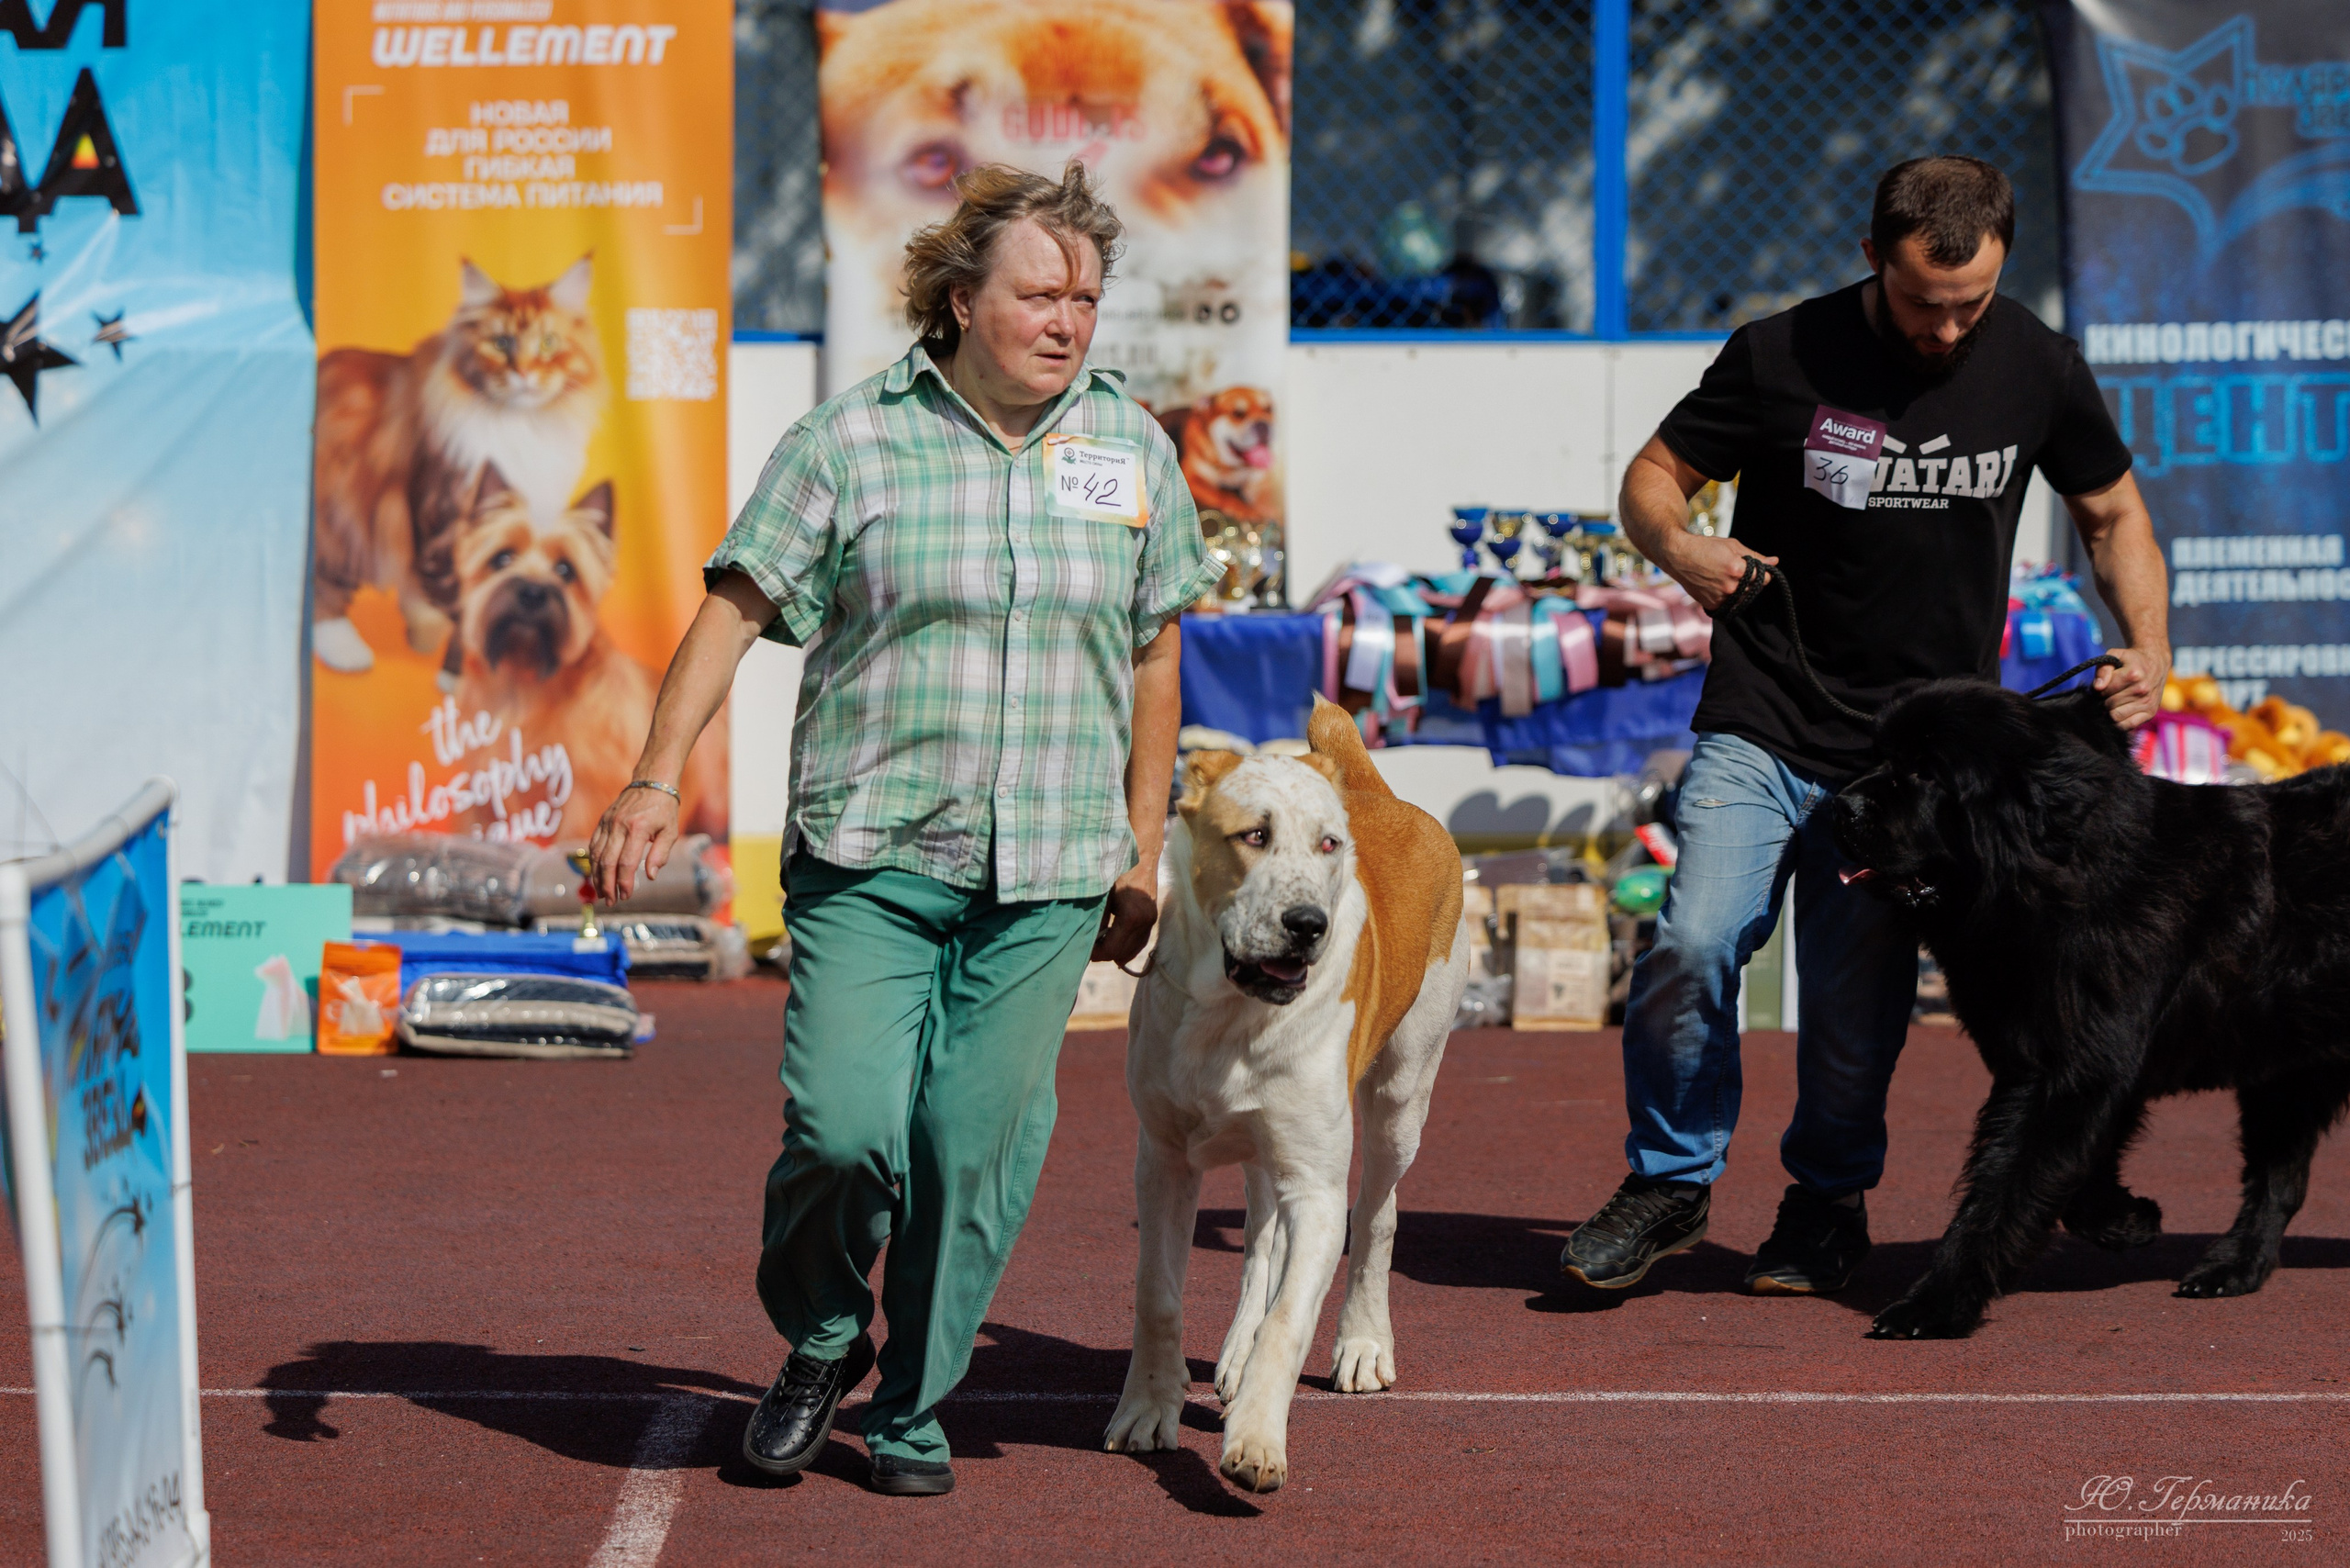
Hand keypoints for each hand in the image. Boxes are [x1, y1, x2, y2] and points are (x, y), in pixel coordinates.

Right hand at [588, 783, 680, 902]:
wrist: (651, 782)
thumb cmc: (664, 809)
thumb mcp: (670, 832)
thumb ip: (660, 854)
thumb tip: (650, 876)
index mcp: (637, 829)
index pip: (626, 862)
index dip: (624, 882)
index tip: (626, 896)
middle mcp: (619, 826)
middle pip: (607, 861)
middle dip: (607, 885)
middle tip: (611, 901)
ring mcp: (608, 823)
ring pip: (596, 855)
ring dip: (597, 876)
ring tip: (602, 893)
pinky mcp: (602, 821)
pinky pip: (593, 845)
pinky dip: (593, 862)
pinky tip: (597, 875)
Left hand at [1092, 863, 1158, 966]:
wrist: (1141, 853)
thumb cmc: (1118, 868)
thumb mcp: (1102, 893)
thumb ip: (1097, 918)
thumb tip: (1089, 939)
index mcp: (1132, 917)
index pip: (1112, 949)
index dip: (1096, 954)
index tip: (1084, 950)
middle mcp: (1145, 921)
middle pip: (1122, 953)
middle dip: (1104, 954)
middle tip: (1088, 948)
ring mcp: (1152, 920)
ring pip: (1133, 949)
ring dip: (1116, 951)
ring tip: (1099, 946)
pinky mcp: (1153, 917)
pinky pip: (1141, 941)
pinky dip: (1128, 947)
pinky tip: (1116, 946)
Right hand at [1663, 533, 1777, 612]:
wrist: (1678, 556)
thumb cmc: (1706, 547)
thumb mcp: (1733, 546)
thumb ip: (1755, 556)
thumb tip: (1775, 561)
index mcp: (1737, 570)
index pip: (1764, 578)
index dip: (1762, 572)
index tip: (1755, 568)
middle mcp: (1730, 587)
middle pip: (1753, 589)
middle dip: (1750, 581)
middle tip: (1735, 570)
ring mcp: (1720, 597)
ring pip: (1742, 598)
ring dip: (1739, 590)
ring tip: (1725, 577)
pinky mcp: (1711, 605)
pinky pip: (1728, 604)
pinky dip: (1726, 597)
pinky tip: (1717, 585)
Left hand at [2093, 645, 2167, 729]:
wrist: (2156, 663)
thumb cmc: (2130, 660)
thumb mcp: (2115, 655)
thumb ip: (2103, 669)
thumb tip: (2097, 687)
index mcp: (2133, 675)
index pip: (2104, 691)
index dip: (2097, 690)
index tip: (2101, 686)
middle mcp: (2142, 690)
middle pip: (2109, 705)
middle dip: (2103, 701)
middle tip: (2107, 695)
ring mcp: (2147, 703)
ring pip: (2115, 716)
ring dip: (2110, 711)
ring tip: (2113, 702)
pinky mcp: (2150, 713)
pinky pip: (2128, 726)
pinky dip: (2119, 722)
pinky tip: (2119, 711)